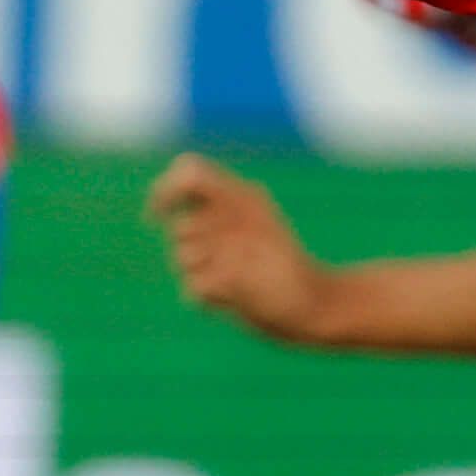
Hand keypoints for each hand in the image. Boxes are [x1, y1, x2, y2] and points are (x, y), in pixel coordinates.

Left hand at [147, 153, 330, 340]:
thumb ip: (214, 210)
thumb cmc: (279, 266)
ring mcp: (237, 242)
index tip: (155, 215)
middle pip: (181, 228)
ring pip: (183, 258)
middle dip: (191, 253)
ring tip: (236, 282)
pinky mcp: (233, 275)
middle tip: (228, 269)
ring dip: (200, 276)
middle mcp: (241, 211)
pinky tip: (236, 301)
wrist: (319, 304)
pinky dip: (207, 302)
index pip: (189, 170)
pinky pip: (194, 288)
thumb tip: (162, 210)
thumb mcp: (255, 224)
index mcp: (246, 194)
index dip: (164, 191)